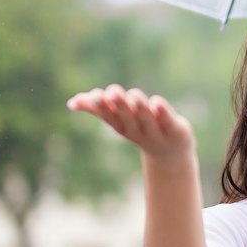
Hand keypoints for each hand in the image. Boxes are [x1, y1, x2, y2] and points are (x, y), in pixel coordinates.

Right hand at [67, 85, 194, 166]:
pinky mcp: (175, 130)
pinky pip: (168, 121)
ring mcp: (156, 132)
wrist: (171, 153)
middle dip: (120, 105)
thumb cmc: (140, 128)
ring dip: (140, 107)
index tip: (96, 95)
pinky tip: (157, 102)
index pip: (110, 117)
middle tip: (112, 92)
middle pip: (127, 118)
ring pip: (147, 119)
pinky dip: (163, 112)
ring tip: (134, 95)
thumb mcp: (120, 119)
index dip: (103, 107)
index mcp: (122, 127)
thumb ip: (97, 108)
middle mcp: (137, 131)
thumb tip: (71, 102)